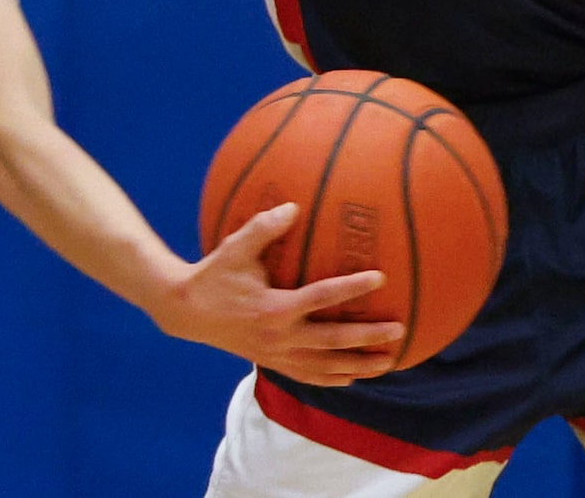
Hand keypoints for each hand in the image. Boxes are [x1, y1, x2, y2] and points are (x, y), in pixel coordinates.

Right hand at [151, 202, 405, 386]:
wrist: (186, 311)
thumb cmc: (213, 275)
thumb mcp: (235, 247)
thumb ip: (265, 227)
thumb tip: (294, 207)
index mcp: (275, 308)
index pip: (323, 298)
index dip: (352, 288)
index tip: (380, 278)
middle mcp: (280, 336)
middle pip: (334, 341)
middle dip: (368, 338)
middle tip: (398, 331)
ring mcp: (277, 354)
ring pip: (326, 366)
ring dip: (359, 365)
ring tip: (387, 362)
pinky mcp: (272, 362)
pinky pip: (309, 376)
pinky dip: (332, 378)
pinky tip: (351, 376)